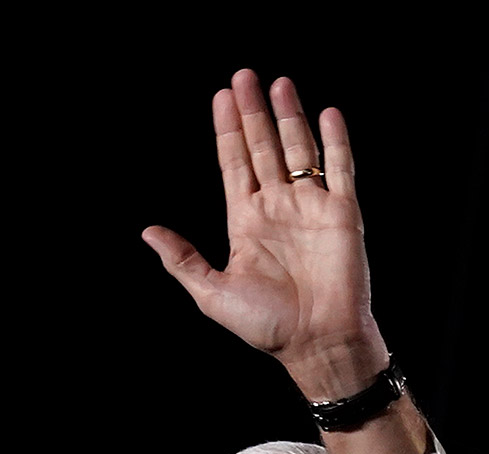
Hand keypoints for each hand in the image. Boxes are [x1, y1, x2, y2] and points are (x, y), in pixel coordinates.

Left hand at [144, 71, 386, 400]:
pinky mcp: (341, 213)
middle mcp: (278, 207)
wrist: (317, 342)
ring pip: (298, 149)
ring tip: (277, 84)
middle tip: (242, 76)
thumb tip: (147, 232)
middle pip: (263, 148)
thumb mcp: (212, 293)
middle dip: (252, 113)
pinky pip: (339, 168)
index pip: (234, 165)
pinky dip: (335, 141)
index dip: (227, 132)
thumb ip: (182, 260)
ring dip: (288, 117)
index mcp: (246, 222)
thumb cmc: (267, 326)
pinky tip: (326, 113)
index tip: (221, 98)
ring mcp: (310, 207)